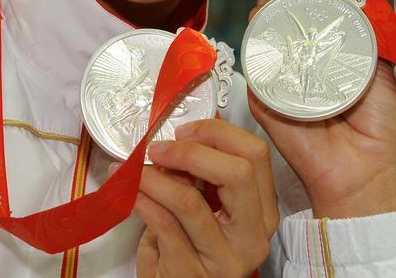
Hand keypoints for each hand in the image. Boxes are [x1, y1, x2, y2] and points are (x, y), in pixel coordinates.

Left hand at [133, 119, 277, 277]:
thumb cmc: (191, 253)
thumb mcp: (210, 212)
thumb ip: (206, 177)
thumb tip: (184, 136)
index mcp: (263, 213)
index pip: (256, 156)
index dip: (218, 133)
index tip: (186, 132)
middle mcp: (252, 237)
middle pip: (237, 173)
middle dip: (190, 152)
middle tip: (159, 149)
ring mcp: (223, 259)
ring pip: (190, 200)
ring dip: (154, 178)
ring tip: (135, 171)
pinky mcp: (190, 274)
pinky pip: (163, 224)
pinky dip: (142, 201)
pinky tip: (133, 194)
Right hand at [248, 0, 395, 218]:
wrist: (370, 170)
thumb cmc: (381, 123)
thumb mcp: (379, 63)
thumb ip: (360, 27)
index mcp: (331, 39)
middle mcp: (301, 49)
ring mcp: (280, 69)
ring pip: (264, 20)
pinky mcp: (264, 93)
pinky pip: (257, 57)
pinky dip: (263, 34)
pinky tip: (274, 19)